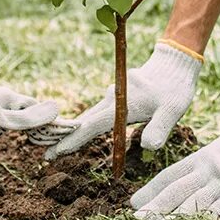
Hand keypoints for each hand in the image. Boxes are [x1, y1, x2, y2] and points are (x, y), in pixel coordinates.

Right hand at [45, 40, 203, 159]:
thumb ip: (160, 128)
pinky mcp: (114, 97)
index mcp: (121, 104)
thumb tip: (147, 148)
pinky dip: (85, 125)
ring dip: (73, 132)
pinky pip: (96, 113)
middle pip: (83, 121)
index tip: (54, 152)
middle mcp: (111, 99)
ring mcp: (111, 96)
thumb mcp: (172, 110)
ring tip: (55, 148)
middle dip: (64, 138)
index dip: (72, 140)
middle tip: (45, 156)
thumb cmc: (174, 88)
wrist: (174, 63)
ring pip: (88, 117)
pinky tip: (77, 134)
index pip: (91, 125)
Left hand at [130, 110, 219, 219]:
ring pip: (191, 204)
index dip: (150, 189)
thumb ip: (206, 164)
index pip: (169, 176)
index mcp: (201, 158)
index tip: (134, 202)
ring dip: (171, 219)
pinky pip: (217, 213)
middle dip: (154, 207)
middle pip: (174, 191)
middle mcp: (207, 171)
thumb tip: (193, 176)